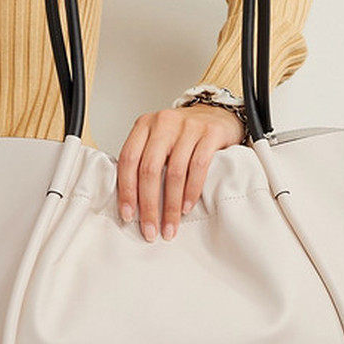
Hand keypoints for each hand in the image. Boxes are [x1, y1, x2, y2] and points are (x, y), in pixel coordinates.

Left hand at [117, 104, 245, 241]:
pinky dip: (191, 192)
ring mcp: (188, 127)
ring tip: (170, 226)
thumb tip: (129, 201)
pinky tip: (187, 208)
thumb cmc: (182, 134)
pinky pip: (198, 167)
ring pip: (174, 172)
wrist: (217, 114)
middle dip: (148, 205)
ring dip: (171, 206)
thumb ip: (142, 160)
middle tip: (150, 229)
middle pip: (149, 169)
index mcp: (144, 125)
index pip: (128, 159)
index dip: (126, 190)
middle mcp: (164, 123)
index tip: (127, 216)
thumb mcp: (157, 140)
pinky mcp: (210, 133)